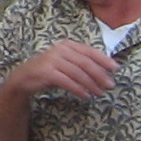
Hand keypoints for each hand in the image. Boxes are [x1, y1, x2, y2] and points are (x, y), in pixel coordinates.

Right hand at [5, 41, 119, 99]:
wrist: (24, 77)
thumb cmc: (50, 70)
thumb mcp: (66, 63)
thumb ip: (81, 63)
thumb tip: (105, 71)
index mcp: (67, 45)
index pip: (89, 51)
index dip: (104, 59)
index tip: (116, 69)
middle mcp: (60, 50)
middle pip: (85, 62)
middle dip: (100, 74)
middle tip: (111, 85)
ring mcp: (52, 60)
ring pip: (77, 72)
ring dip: (91, 84)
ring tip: (100, 93)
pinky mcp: (46, 72)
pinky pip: (66, 81)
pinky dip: (78, 89)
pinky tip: (86, 96)